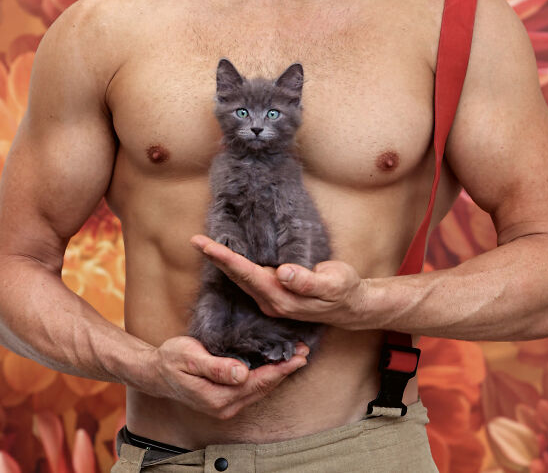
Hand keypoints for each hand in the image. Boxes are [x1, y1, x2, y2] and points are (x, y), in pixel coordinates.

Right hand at [144, 336, 308, 419]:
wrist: (155, 373)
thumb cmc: (171, 360)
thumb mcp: (190, 357)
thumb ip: (216, 367)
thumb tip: (241, 373)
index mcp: (218, 397)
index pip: (258, 382)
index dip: (280, 369)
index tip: (297, 355)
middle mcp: (225, 406)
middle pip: (263, 388)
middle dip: (285, 370)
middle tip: (304, 352)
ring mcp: (225, 406)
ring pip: (260, 390)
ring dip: (279, 374)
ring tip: (296, 357)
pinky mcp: (225, 401)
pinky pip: (252, 389)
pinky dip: (267, 376)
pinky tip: (275, 365)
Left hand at [190, 235, 369, 329]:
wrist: (351, 306)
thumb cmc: (344, 290)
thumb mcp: (332, 283)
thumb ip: (307, 281)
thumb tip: (283, 272)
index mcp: (282, 298)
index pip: (248, 275)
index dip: (227, 260)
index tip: (207, 246)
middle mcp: (272, 302)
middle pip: (238, 278)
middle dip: (216, 259)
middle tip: (195, 240)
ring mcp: (272, 301)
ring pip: (242, 280)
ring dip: (223, 263)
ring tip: (205, 246)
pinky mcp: (275, 295)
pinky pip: (250, 281)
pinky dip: (236, 268)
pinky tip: (227, 259)